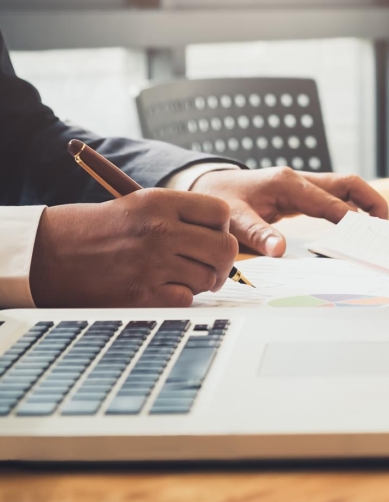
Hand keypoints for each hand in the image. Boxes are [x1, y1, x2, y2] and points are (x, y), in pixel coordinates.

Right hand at [29, 189, 238, 307]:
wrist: (49, 253)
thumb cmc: (99, 229)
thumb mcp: (140, 205)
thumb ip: (182, 216)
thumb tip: (224, 236)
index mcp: (161, 202)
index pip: (221, 213)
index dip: (222, 227)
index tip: (212, 236)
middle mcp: (161, 230)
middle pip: (225, 248)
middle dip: (222, 261)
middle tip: (211, 266)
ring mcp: (153, 263)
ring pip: (209, 277)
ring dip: (201, 281)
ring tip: (180, 276)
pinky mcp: (142, 293)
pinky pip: (187, 299)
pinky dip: (181, 297)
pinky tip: (164, 288)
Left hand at [190, 167, 388, 255]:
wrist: (208, 186)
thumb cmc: (221, 201)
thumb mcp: (234, 220)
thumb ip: (258, 235)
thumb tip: (280, 251)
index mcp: (288, 184)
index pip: (330, 202)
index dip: (351, 219)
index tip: (368, 237)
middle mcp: (300, 179)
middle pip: (348, 184)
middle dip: (372, 203)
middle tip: (387, 228)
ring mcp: (304, 183)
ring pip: (346, 188)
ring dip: (366, 204)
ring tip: (380, 230)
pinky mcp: (303, 193)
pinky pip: (335, 197)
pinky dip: (351, 209)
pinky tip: (358, 228)